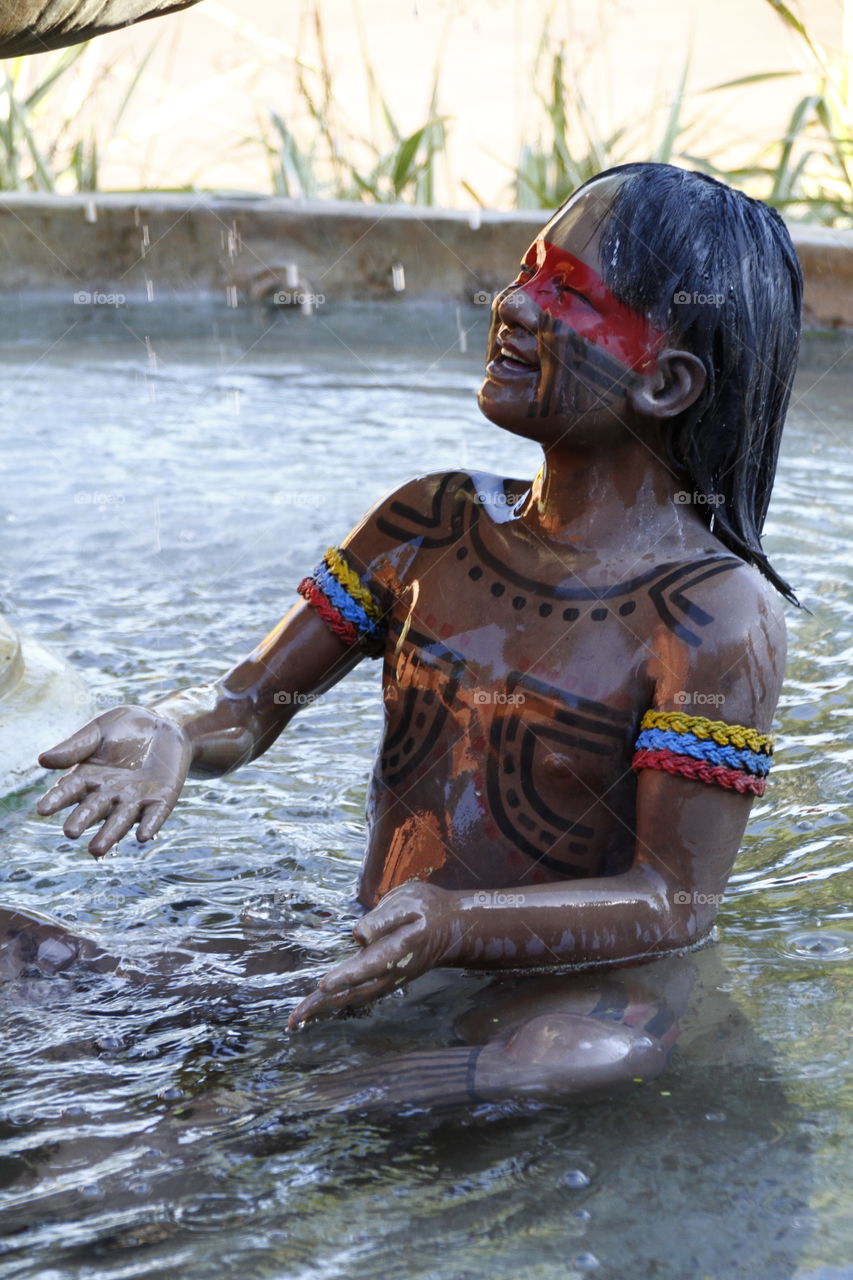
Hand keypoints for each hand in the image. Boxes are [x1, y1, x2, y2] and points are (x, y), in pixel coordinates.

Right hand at [36, 706, 192, 857]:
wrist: (162, 723)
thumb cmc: (124, 727)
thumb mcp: (98, 731)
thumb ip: (74, 747)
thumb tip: (41, 760)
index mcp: (88, 777)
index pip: (69, 790)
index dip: (56, 799)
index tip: (42, 809)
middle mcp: (108, 794)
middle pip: (93, 809)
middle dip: (82, 820)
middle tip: (70, 832)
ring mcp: (134, 800)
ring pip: (120, 820)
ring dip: (110, 834)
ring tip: (97, 851)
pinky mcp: (161, 800)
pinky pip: (154, 815)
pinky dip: (150, 825)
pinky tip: (143, 836)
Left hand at [288, 881, 460, 1030]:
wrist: (453, 928)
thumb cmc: (427, 909)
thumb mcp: (408, 902)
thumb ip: (383, 919)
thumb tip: (357, 935)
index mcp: (398, 949)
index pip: (369, 965)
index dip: (346, 976)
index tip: (323, 985)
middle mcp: (393, 972)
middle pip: (355, 991)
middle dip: (324, 1004)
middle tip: (295, 1019)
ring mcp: (390, 980)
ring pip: (355, 998)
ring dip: (327, 1009)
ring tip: (298, 1020)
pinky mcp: (386, 981)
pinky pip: (359, 997)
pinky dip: (338, 1004)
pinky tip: (320, 1009)